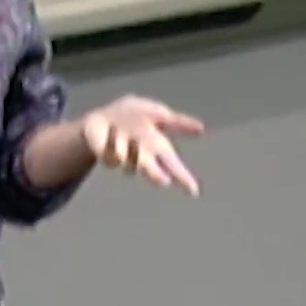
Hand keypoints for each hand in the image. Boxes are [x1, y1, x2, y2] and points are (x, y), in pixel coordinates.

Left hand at [81, 94, 204, 195]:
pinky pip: (113, 155)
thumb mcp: (157, 114)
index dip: (184, 179)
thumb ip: (177, 122)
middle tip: (164, 180)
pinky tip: (113, 131)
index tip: (193, 191)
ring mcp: (125, 160)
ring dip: (133, 150)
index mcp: (158, 149)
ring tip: (130, 137)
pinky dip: (114, 141)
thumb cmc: (133, 117)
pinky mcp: (107, 158)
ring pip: (132, 164)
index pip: (174, 167)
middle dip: (157, 176)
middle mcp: (143, 158)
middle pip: (153, 173)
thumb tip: (202, 128)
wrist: (104, 116)